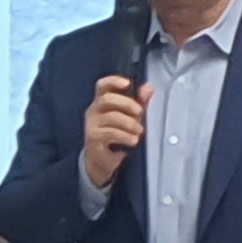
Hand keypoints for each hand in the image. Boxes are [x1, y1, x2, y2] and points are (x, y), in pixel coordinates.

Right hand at [81, 75, 147, 191]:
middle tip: (140, 111)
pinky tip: (133, 140)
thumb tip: (149, 87)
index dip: (113, 81)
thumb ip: (140, 102)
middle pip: (106, 99)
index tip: (127, 83)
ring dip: (128, 123)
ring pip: (110, 117)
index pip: (102, 86)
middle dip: (126, 103)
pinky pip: (109, 133)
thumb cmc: (117, 136)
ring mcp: (92, 125)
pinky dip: (124, 136)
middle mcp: (94, 111)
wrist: (102, 161)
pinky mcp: (93, 138)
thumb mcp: (131, 117)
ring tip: (140, 131)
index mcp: (102, 102)